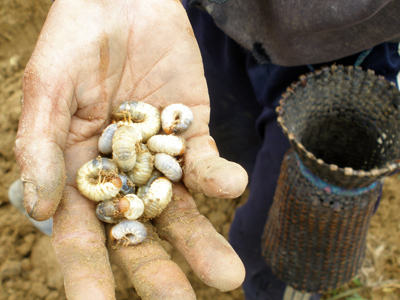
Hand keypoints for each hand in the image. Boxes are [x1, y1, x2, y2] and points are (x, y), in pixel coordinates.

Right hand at [15, 0, 247, 298]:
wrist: (123, 0)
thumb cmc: (75, 39)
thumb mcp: (49, 86)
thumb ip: (40, 144)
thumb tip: (34, 208)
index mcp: (77, 172)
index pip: (79, 232)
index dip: (87, 272)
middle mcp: (120, 173)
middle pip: (138, 231)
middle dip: (158, 269)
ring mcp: (159, 156)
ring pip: (181, 209)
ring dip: (204, 240)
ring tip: (228, 275)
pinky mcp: (191, 132)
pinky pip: (205, 164)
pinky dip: (218, 177)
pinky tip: (230, 184)